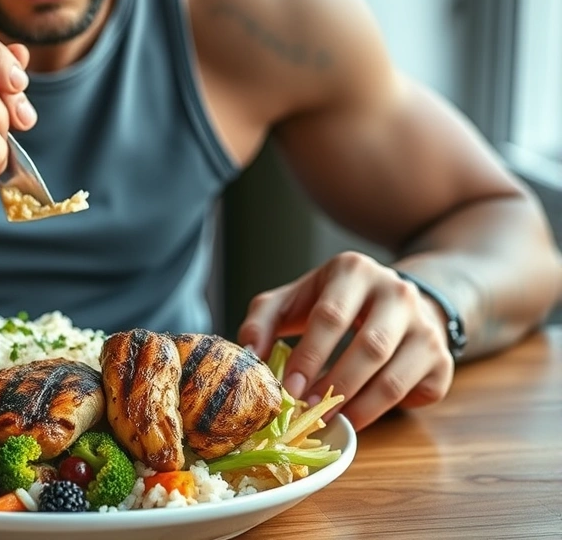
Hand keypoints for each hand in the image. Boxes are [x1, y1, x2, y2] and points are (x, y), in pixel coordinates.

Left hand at [237, 251, 454, 429]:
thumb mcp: (292, 300)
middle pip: (371, 347)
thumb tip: (248, 356)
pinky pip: (417, 393)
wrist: (393, 300)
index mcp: (354, 271)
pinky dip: (388, 411)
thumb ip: (262, 322)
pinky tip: (361, 414)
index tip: (288, 388)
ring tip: (331, 419)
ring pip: (396, 376)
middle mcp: (398, 292)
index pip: (331, 316)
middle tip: (308, 409)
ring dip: (360, 406)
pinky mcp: (442, 358)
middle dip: (336, 384)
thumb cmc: (332, 304)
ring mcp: (426, 326)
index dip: (309, 355)